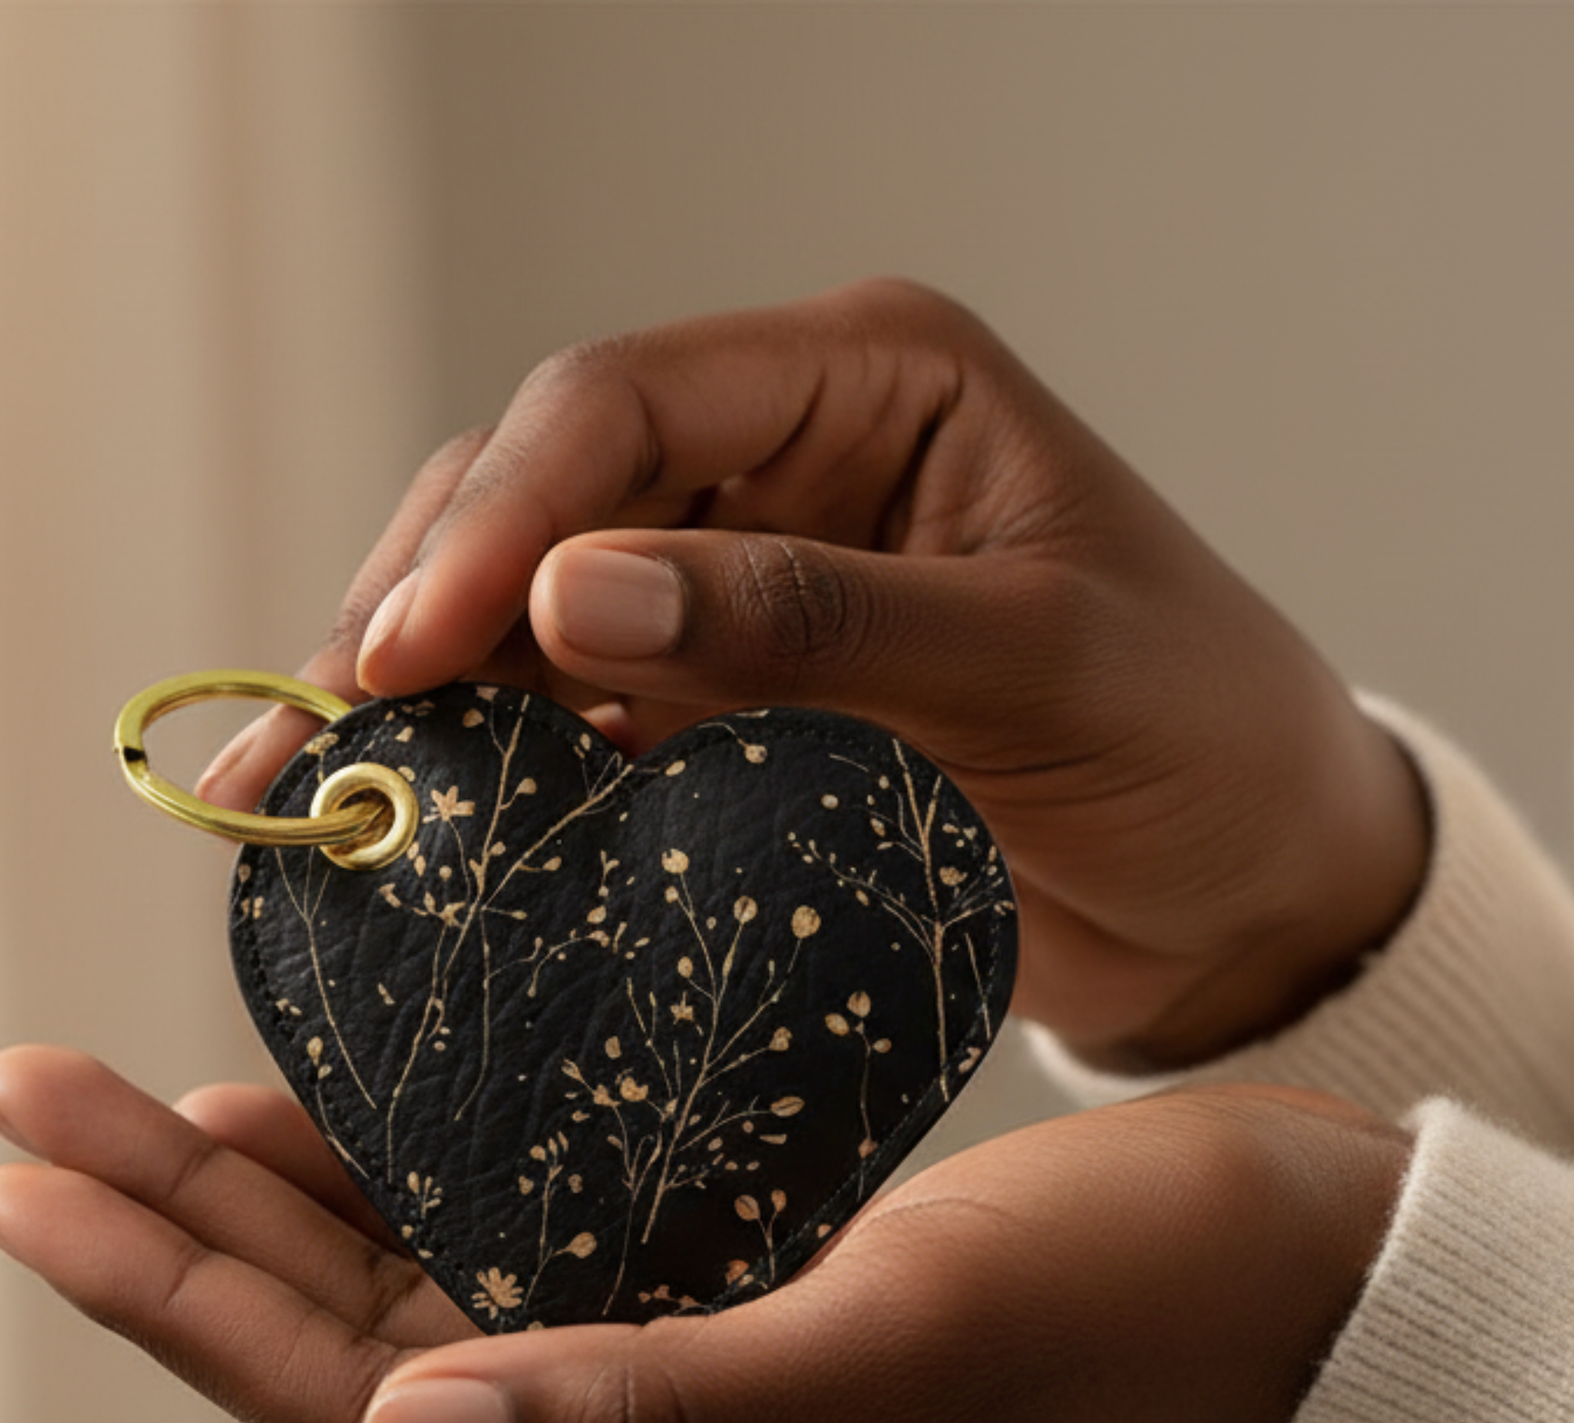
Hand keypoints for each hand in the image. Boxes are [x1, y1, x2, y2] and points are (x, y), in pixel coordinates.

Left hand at [0, 1045, 1408, 1422]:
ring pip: (437, 1296)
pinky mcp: (766, 1296)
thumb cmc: (1154, 1300)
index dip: (184, 1303)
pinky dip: (439, 1174)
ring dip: (289, 1207)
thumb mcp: (919, 1339)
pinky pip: (545, 1244)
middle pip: (363, 1351)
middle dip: (182, 1237)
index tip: (33, 1176)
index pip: (366, 1412)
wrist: (1316, 1278)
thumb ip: (671, 1409)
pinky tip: (384, 1099)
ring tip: (155, 1100)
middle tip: (28, 1100)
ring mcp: (716, 1381)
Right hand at [201, 279, 1425, 1069]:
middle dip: (422, 610)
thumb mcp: (1032, 664)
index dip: (498, 519)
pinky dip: (512, 768)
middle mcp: (795, 463)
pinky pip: (593, 716)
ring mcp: (760, 587)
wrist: (1256, 888)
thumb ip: (812, 622)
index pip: (624, 406)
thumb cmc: (1201, 741)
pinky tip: (439, 833)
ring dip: (435, 698)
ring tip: (329, 796)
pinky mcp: (750, 707)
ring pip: (544, 610)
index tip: (402, 654)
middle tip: (317, 741)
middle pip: (548, 497)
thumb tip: (572, 592)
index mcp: (874, 384)